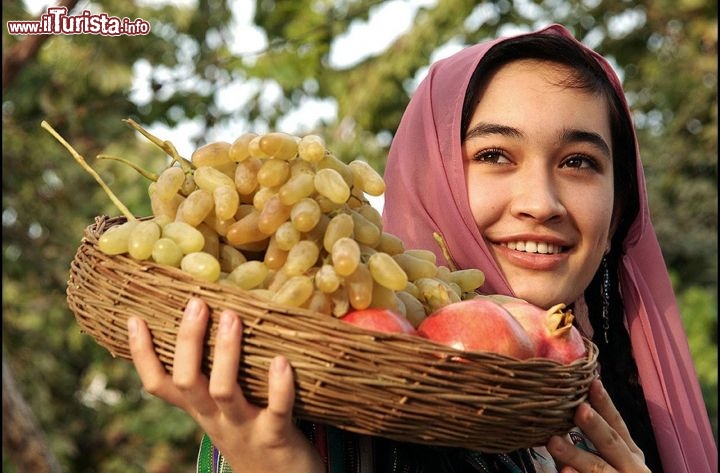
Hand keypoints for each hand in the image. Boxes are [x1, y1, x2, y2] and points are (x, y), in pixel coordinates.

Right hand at [127, 297, 323, 472]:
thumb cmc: (254, 434)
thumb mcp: (226, 409)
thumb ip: (218, 375)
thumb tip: (219, 319)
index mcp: (200, 410)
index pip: (159, 385)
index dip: (142, 356)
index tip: (135, 318)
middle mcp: (215, 419)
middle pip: (188, 382)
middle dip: (188, 342)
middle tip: (196, 304)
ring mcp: (243, 429)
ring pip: (224, 392)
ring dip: (226, 353)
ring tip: (232, 317)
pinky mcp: (275, 436)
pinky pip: (276, 410)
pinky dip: (278, 387)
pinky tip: (281, 361)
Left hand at [546, 379, 649, 471]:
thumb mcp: (620, 460)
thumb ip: (601, 437)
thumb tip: (577, 404)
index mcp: (631, 455)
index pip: (618, 426)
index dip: (606, 405)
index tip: (592, 383)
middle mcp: (631, 469)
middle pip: (611, 445)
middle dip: (595, 427)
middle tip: (577, 409)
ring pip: (598, 469)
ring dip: (575, 456)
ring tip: (553, 442)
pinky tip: (564, 472)